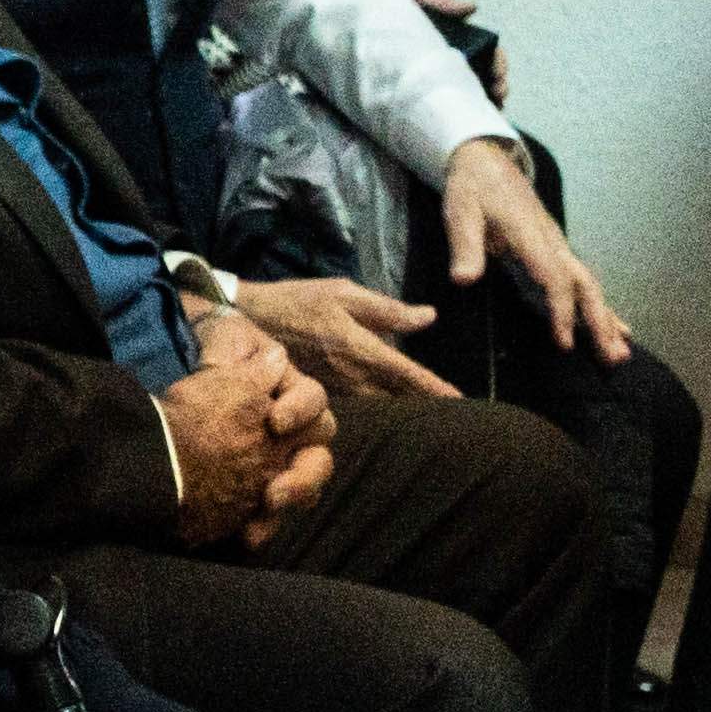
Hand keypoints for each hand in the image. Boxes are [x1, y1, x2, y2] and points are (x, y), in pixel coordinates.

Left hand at [156, 315, 333, 548]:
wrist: (160, 438)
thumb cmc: (196, 394)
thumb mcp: (214, 364)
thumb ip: (241, 353)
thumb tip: (271, 355)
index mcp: (286, 400)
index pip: (313, 401)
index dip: (301, 409)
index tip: (276, 421)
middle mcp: (290, 438)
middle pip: (318, 457)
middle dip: (303, 475)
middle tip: (275, 490)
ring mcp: (275, 471)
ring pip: (303, 491)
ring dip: (289, 501)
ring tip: (265, 508)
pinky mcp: (256, 499)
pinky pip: (271, 519)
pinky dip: (261, 527)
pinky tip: (246, 536)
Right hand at [234, 272, 451, 411]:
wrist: (247, 321)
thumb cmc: (297, 301)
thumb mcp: (343, 293)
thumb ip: (387, 309)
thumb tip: (428, 317)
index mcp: (361, 348)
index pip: (409, 375)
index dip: (437, 390)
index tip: (462, 403)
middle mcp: (351, 376)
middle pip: (400, 399)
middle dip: (428, 408)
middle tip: (459, 417)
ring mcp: (336, 390)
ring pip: (381, 407)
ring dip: (406, 413)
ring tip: (433, 418)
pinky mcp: (323, 395)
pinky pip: (359, 407)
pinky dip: (381, 411)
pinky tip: (392, 412)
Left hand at [433, 138, 626, 362]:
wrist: (486, 161)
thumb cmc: (472, 189)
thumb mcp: (459, 212)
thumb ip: (464, 247)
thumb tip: (463, 280)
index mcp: (530, 236)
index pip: (553, 278)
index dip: (561, 311)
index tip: (565, 343)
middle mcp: (552, 243)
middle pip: (583, 286)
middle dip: (599, 323)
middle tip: (613, 358)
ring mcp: (558, 247)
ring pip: (589, 287)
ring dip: (605, 320)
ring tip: (621, 355)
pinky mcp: (555, 252)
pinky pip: (581, 283)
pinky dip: (600, 308)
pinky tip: (615, 329)